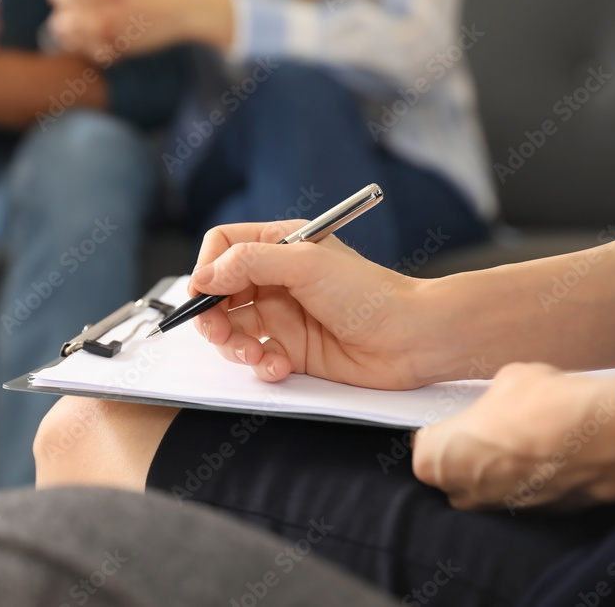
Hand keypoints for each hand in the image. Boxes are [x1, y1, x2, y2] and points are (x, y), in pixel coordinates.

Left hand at [48, 0, 224, 61]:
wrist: (182, 13)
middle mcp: (106, 10)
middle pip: (63, 19)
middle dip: (61, 17)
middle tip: (64, 16)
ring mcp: (114, 33)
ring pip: (74, 39)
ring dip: (69, 35)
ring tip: (71, 32)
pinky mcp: (123, 50)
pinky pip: (93, 54)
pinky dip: (89, 50)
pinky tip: (91, 44)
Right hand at [188, 221, 430, 389]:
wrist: (412, 339)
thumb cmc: (369, 292)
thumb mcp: (304, 262)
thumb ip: (248, 263)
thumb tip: (203, 276)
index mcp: (279, 246)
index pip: (222, 248)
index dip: (207, 269)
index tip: (202, 293)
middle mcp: (276, 280)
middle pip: (219, 294)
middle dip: (211, 316)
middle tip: (217, 332)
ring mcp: (282, 317)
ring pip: (231, 330)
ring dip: (233, 346)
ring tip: (253, 354)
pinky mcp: (292, 351)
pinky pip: (257, 359)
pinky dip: (261, 366)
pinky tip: (280, 367)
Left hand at [413, 363, 614, 511]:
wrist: (600, 438)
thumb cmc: (540, 405)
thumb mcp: (504, 381)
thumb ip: (490, 399)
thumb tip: (501, 400)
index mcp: (437, 458)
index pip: (424, 446)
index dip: (443, 431)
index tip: (456, 420)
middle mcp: (461, 492)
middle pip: (452, 473)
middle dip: (467, 454)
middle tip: (490, 430)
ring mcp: (498, 508)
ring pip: (487, 488)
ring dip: (498, 470)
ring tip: (522, 443)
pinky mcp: (536, 517)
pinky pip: (521, 497)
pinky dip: (528, 482)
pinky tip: (546, 459)